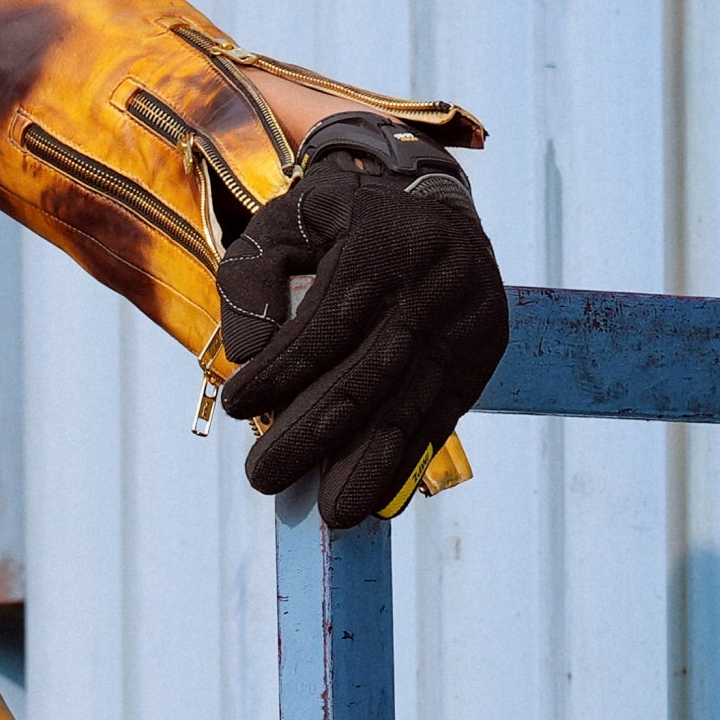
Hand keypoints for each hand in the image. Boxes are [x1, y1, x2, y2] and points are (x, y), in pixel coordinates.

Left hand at [213, 112, 507, 526]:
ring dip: (366, 466)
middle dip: (312, 435)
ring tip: (329, 513)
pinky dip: (404, 461)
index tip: (237, 408)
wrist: (434, 206)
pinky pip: (441, 416)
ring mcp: (467, 323)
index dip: (283, 372)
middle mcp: (434, 285)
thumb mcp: (286, 223)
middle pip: (369, 374)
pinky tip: (371, 496)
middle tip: (263, 478)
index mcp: (383, 245)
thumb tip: (248, 355)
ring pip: (411, 405)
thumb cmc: (341, 223)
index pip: (328, 323)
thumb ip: (252, 279)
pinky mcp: (482, 355)